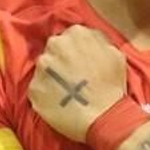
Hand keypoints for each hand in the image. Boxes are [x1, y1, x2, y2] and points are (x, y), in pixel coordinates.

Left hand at [29, 26, 127, 143]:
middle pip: (54, 50)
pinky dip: (46, 94)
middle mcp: (55, 45)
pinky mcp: (34, 88)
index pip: (69, 37)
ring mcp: (42, 67)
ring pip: (44, 68)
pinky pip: (38, 88)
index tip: (79, 63)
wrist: (104, 117)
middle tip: (73, 78)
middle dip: (61, 61)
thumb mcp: (115, 53)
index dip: (74, 52)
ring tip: (66, 91)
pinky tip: (59, 102)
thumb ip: (97, 40)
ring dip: (52, 77)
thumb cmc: (112, 87)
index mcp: (76, 33)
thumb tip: (87, 39)